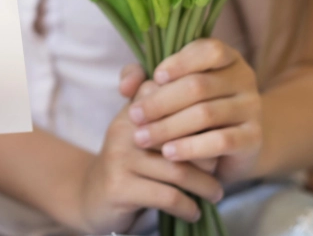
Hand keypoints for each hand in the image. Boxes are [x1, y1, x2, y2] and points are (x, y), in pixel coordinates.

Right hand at [79, 103, 223, 232]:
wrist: (92, 196)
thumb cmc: (130, 163)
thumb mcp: (143, 132)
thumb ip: (170, 115)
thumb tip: (213, 111)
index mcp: (133, 111)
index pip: (171, 100)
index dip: (199, 116)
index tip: (216, 133)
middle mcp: (124, 130)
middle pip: (181, 136)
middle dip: (207, 154)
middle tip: (220, 168)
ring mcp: (120, 158)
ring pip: (179, 170)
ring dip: (205, 186)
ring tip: (215, 193)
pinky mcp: (120, 187)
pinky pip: (168, 197)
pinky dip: (188, 207)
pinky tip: (194, 211)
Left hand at [127, 39, 262, 182]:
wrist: (229, 144)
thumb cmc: (189, 106)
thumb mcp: (166, 87)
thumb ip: (142, 78)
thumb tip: (126, 86)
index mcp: (225, 57)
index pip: (209, 50)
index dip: (181, 62)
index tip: (155, 77)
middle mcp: (243, 78)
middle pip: (199, 86)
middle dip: (160, 102)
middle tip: (133, 116)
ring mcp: (252, 107)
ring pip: (206, 114)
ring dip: (168, 127)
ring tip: (142, 137)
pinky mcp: (254, 137)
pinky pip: (221, 141)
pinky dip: (191, 147)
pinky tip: (168, 153)